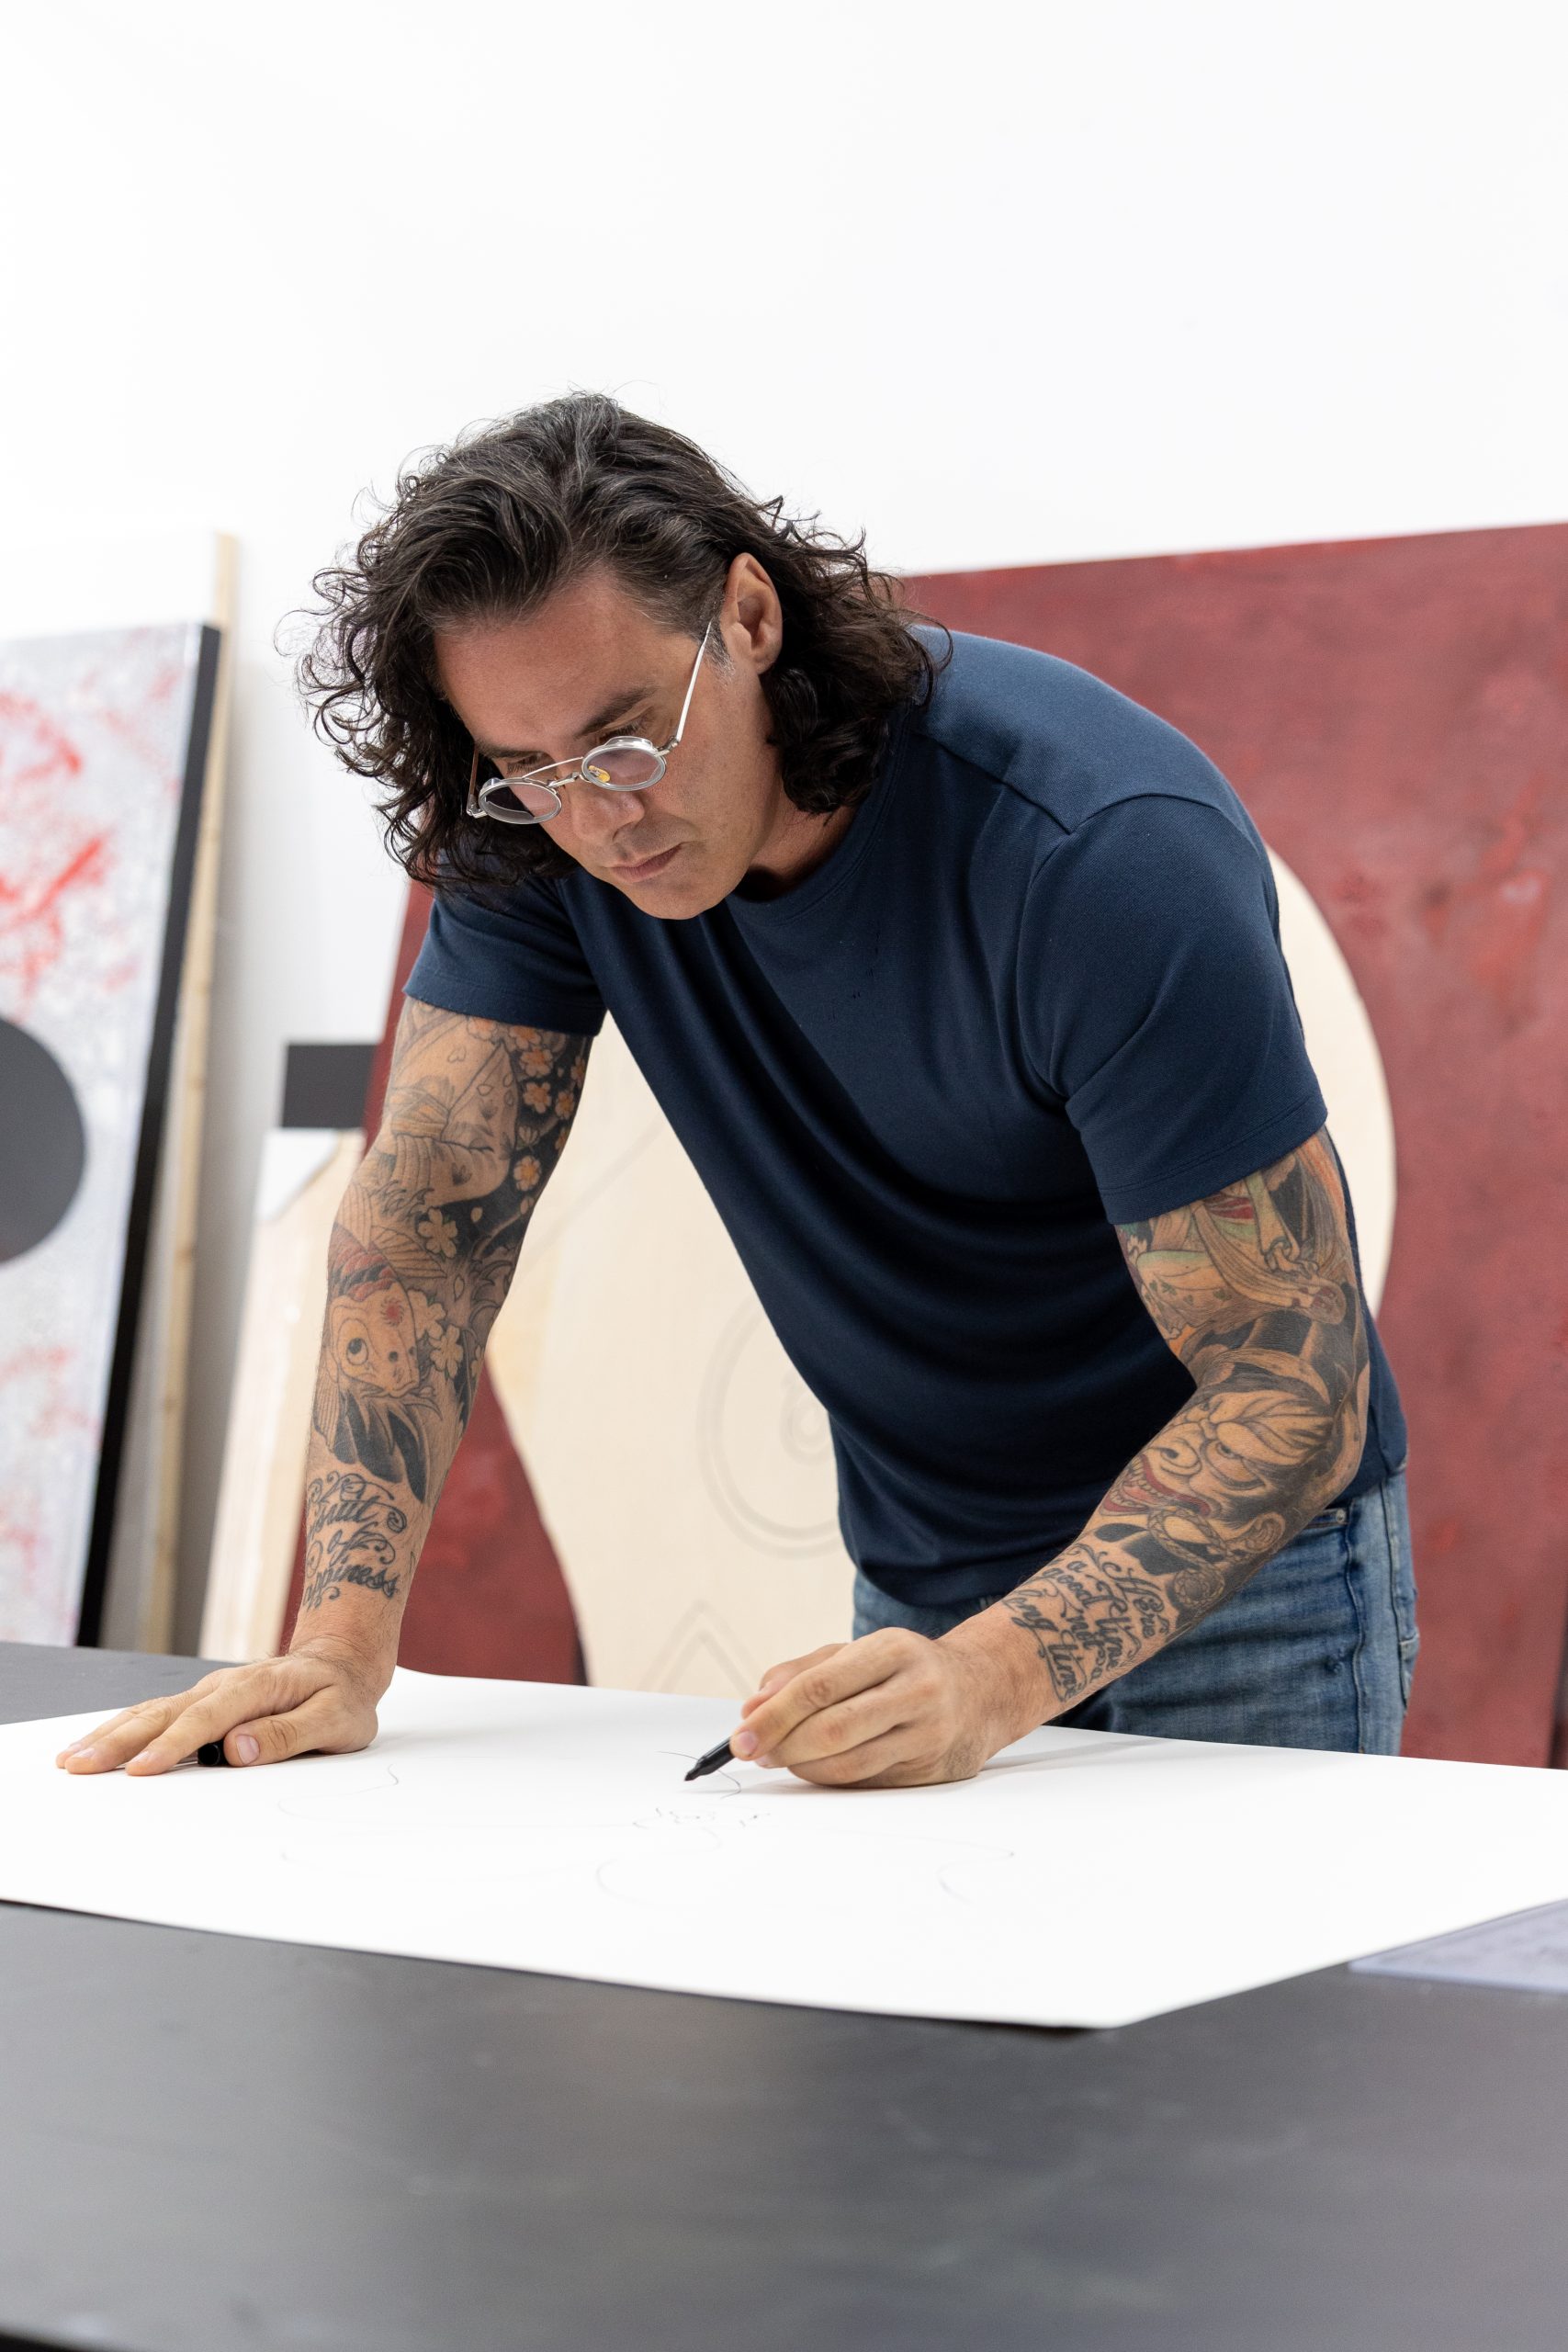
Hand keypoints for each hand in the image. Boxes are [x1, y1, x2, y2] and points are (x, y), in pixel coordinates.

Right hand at [52, 1640, 388, 1776]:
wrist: (342, 1662)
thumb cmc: (341, 1695)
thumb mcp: (335, 1719)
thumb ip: (288, 1734)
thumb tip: (238, 1749)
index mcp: (258, 1688)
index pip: (208, 1720)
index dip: (174, 1745)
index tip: (143, 1769)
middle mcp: (225, 1685)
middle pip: (164, 1713)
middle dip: (119, 1741)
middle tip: (80, 1767)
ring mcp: (210, 1692)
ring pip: (151, 1711)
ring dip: (110, 1734)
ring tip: (71, 1758)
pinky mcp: (203, 1702)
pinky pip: (157, 1714)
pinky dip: (123, 1728)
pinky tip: (97, 1743)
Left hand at [730, 1628, 1010, 1788]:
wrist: (985, 1688)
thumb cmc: (907, 1668)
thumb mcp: (859, 1652)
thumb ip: (801, 1673)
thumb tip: (752, 1708)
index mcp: (893, 1650)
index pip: (820, 1686)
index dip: (773, 1716)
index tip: (740, 1737)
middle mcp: (917, 1690)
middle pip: (833, 1729)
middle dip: (782, 1746)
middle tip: (752, 1754)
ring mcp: (929, 1733)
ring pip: (850, 1763)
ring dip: (802, 1768)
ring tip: (780, 1761)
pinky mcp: (934, 1770)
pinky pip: (869, 1782)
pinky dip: (832, 1779)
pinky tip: (815, 1769)